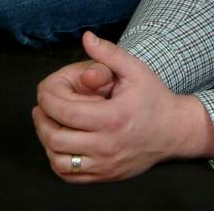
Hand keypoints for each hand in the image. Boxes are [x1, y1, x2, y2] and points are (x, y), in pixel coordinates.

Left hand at [33, 31, 213, 182]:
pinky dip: (57, 160)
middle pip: (56, 138)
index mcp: (112, 117)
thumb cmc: (153, 97)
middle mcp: (107, 145)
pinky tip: (59, 143)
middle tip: (40, 106)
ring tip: (47, 123)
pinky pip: (70, 175)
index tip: (43, 90)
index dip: (48, 100)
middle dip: (42, 120)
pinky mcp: (104, 176)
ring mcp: (105, 165)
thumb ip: (109, 53)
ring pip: (59, 161)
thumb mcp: (135, 69)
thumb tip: (86, 37)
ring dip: (46, 142)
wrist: (173, 130)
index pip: (66, 112)